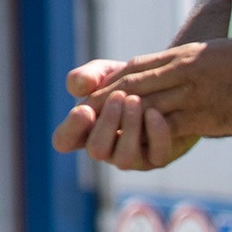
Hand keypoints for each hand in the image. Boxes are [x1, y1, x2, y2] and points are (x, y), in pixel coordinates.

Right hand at [63, 85, 188, 170]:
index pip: (64, 140)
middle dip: (106, 123)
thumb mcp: (105, 72)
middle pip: (96, 150)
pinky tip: (155, 112)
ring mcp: (132, 157)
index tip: (84, 109)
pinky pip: (156, 156)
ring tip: (135, 100)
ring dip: (129, 128)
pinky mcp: (158, 157)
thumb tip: (80, 86)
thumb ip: (88, 76)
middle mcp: (106, 148)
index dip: (70, 129)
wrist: (166, 87)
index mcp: (85, 129)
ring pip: (125, 159)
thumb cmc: (128, 81)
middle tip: (118, 95)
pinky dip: (155, 134)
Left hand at [99, 37, 231, 146]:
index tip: (90, 95)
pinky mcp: (209, 114)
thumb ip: (184, 64)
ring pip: (148, 105)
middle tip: (82, 115)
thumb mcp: (209, 53)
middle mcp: (181, 71)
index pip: (134, 68)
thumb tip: (167, 75)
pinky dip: (152, 134)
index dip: (110, 83)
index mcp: (180, 56)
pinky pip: (173, 125)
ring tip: (102, 131)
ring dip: (123, 120)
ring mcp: (195, 93)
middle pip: (134, 86)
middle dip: (106, 102)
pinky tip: (137, 142)